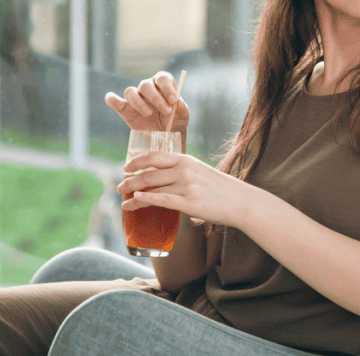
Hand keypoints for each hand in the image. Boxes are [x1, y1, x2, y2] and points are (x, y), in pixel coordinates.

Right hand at [105, 71, 189, 131]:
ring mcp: (136, 98)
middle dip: (156, 98)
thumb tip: (177, 102)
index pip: (162, 78)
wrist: (166, 136)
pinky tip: (115, 102)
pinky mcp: (125, 109)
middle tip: (166, 111)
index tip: (173, 101)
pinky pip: (113, 100)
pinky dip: (112, 99)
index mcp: (163, 84)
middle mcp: (148, 88)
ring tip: (149, 114)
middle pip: (145, 85)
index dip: (167, 87)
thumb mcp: (183, 115)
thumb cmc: (175, 121)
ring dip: (139, 102)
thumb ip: (181, 107)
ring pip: (130, 91)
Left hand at [117, 150, 252, 227]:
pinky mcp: (189, 202)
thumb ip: (183, 171)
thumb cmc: (221, 189)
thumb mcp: (201, 172)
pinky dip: (145, 200)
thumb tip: (164, 178)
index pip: (154, 156)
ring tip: (123, 201)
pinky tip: (134, 201)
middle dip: (129, 180)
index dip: (136, 162)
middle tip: (119, 187)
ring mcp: (186, 186)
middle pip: (148, 173)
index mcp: (186, 159)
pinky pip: (161, 200)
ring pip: (151, 187)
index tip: (126, 168)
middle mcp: (184, 169)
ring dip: (132, 194)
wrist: (240, 201)